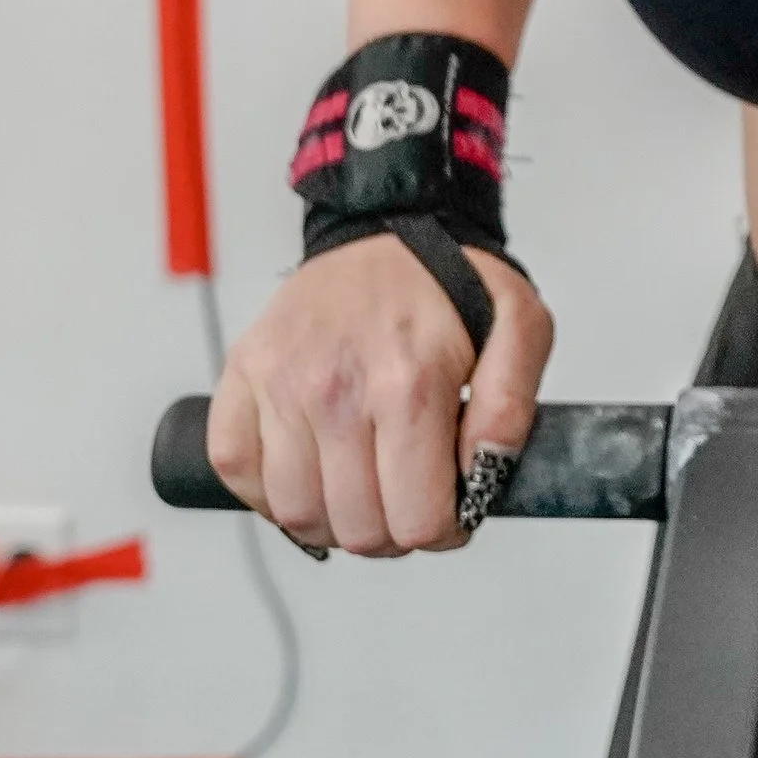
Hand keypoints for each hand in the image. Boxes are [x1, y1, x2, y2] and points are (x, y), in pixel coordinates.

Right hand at [204, 236, 554, 555]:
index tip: (446, 511)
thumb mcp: (520, 327)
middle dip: (391, 531)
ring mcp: (280, 382)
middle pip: (356, 528)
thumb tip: (483, 476)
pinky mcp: (243, 373)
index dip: (441, 531)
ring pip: (296, 511)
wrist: (387, 226)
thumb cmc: (450, 286)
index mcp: (407, 385)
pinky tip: (309, 473)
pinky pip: (236, 469)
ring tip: (360, 489)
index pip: (416, 520)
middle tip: (405, 501)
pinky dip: (267, 491)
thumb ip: (512, 406)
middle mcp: (335, 389)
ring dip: (332, 520)